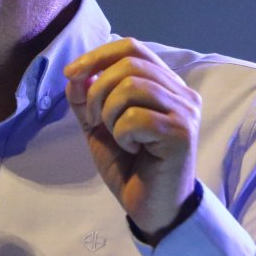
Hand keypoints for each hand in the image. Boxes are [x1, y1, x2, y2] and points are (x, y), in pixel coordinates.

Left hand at [64, 38, 200, 242]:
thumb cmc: (130, 167)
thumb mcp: (99, 126)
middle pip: (129, 63)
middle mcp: (181, 92)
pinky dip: (123, 133)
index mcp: (163, 84)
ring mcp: (185, 111)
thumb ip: (86, 99)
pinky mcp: (182, 132)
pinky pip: (138, 117)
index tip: (70, 74)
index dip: (97, 55)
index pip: (132, 48)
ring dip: (110, 112)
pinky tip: (133, 149)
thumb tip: (74, 75)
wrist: (151, 208)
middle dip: (98, 90)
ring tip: (116, 135)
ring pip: (133, 86)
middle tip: (94, 120)